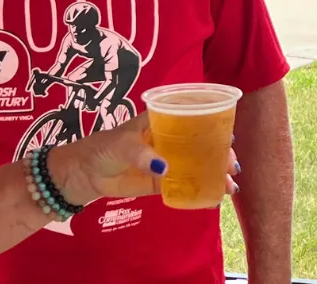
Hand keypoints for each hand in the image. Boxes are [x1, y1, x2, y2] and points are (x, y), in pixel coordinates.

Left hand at [48, 113, 241, 205]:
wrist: (83, 174)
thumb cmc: (102, 148)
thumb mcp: (121, 144)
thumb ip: (141, 153)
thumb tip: (164, 168)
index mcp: (162, 122)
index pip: (193, 118)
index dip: (214, 125)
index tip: (230, 136)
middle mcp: (169, 140)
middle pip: (202, 144)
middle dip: (221, 153)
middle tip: (232, 166)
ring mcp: (166, 161)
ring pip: (197, 165)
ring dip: (215, 173)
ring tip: (230, 186)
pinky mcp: (160, 182)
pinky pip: (184, 185)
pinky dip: (200, 191)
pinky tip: (213, 198)